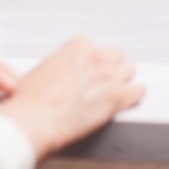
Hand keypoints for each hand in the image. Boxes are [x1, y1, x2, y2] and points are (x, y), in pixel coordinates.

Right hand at [0, 37, 144, 158]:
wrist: (32, 122)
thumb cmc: (29, 101)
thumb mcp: (39, 70)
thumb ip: (57, 65)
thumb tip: (56, 72)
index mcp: (77, 46)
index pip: (93, 46)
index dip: (90, 61)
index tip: (86, 70)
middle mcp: (96, 57)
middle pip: (115, 54)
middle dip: (109, 66)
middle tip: (101, 79)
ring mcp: (108, 76)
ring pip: (129, 69)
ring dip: (122, 79)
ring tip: (115, 88)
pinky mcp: (117, 98)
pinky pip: (139, 90)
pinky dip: (135, 94)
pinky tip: (131, 98)